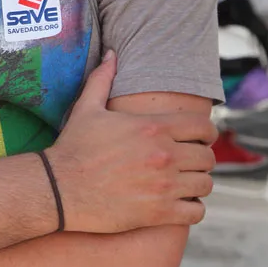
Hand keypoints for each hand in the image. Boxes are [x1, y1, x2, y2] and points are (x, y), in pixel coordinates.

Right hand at [47, 52, 216, 233]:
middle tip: (189, 162)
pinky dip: (192, 208)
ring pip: (205, 184)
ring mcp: (164, 186)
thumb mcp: (87, 108)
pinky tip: (179, 204)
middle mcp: (164, 155)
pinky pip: (196, 212)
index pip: (203, 127)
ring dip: (197, 183)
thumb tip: (112, 53)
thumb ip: (103, 78)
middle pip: (208, 157)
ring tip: (184, 183)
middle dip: (201, 159)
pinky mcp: (159, 213)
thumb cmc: (73, 147)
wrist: (59, 188)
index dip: (205, 133)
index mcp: (153, 127)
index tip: (199, 139)